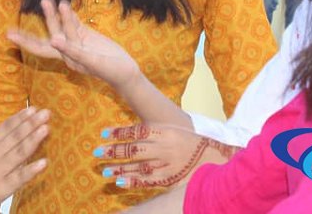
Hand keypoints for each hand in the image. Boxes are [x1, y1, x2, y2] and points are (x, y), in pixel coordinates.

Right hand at [0, 107, 49, 212]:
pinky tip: (44, 162)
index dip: (21, 118)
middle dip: (31, 124)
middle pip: (14, 137)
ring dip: (33, 140)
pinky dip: (31, 170)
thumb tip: (12, 126)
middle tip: (47, 113)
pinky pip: (18, 178)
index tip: (34, 109)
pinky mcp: (0, 188)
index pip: (6, 128)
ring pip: (18, 153)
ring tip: (46, 129)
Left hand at [7, 0, 141, 91]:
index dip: (25, 42)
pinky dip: (68, 14)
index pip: (40, 49)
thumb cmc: (110, 71)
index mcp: (66, 58)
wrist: (126, 73)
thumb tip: (53, 40)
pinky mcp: (87, 35)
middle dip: (44, 18)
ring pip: (63, 24)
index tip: (9, 35)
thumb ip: (73, 51)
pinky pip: (74, 23)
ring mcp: (77, 41)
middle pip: (51, 32)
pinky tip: (63, 4)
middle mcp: (68, 49)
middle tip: (38, 2)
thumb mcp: (92, 61)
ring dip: (55, 13)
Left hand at [94, 123, 238, 188]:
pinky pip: (148, 181)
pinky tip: (120, 182)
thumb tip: (129, 133)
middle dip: (114, 151)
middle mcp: (164, 146)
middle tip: (96, 152)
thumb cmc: (189, 143)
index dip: (118, 132)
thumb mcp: (172, 130)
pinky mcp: (170, 178)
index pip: (137, 130)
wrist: (215, 158)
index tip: (102, 134)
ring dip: (120, 169)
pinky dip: (133, 181)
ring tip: (104, 171)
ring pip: (139, 166)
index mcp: (165, 130)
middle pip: (134, 149)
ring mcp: (167, 163)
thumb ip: (153, 131)